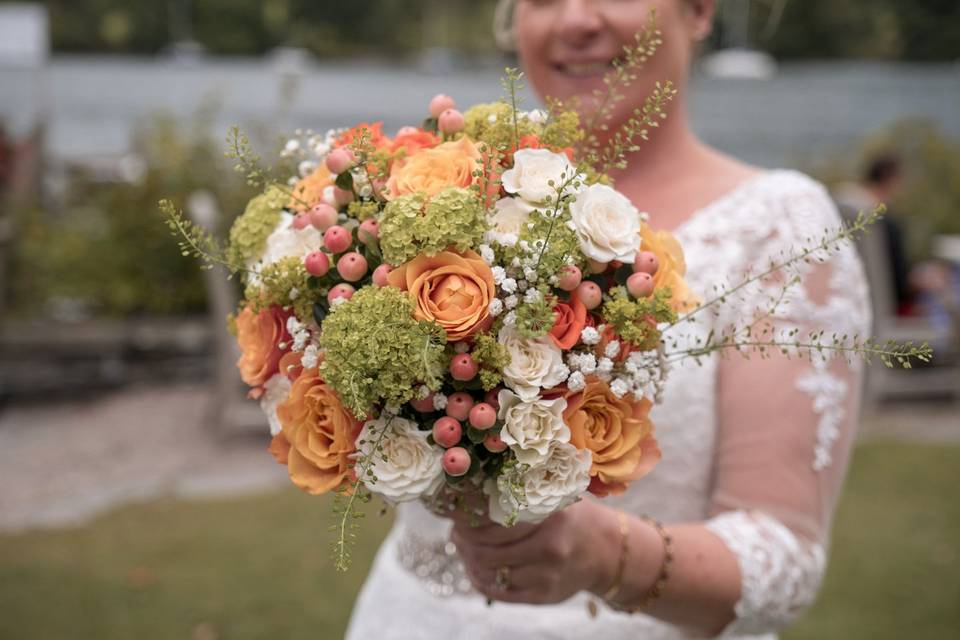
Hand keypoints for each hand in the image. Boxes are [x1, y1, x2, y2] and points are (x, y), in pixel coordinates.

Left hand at [450, 499, 619, 603]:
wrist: (606, 551)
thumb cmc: (571, 517)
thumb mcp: (554, 496)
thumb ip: (521, 493)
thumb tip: (472, 492)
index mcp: (550, 517)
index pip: (495, 522)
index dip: (469, 521)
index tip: (458, 514)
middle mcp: (550, 548)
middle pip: (487, 551)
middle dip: (464, 542)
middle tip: (457, 532)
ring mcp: (547, 576)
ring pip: (491, 573)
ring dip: (470, 561)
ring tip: (464, 548)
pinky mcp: (544, 596)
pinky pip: (501, 593)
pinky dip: (481, 581)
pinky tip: (475, 569)